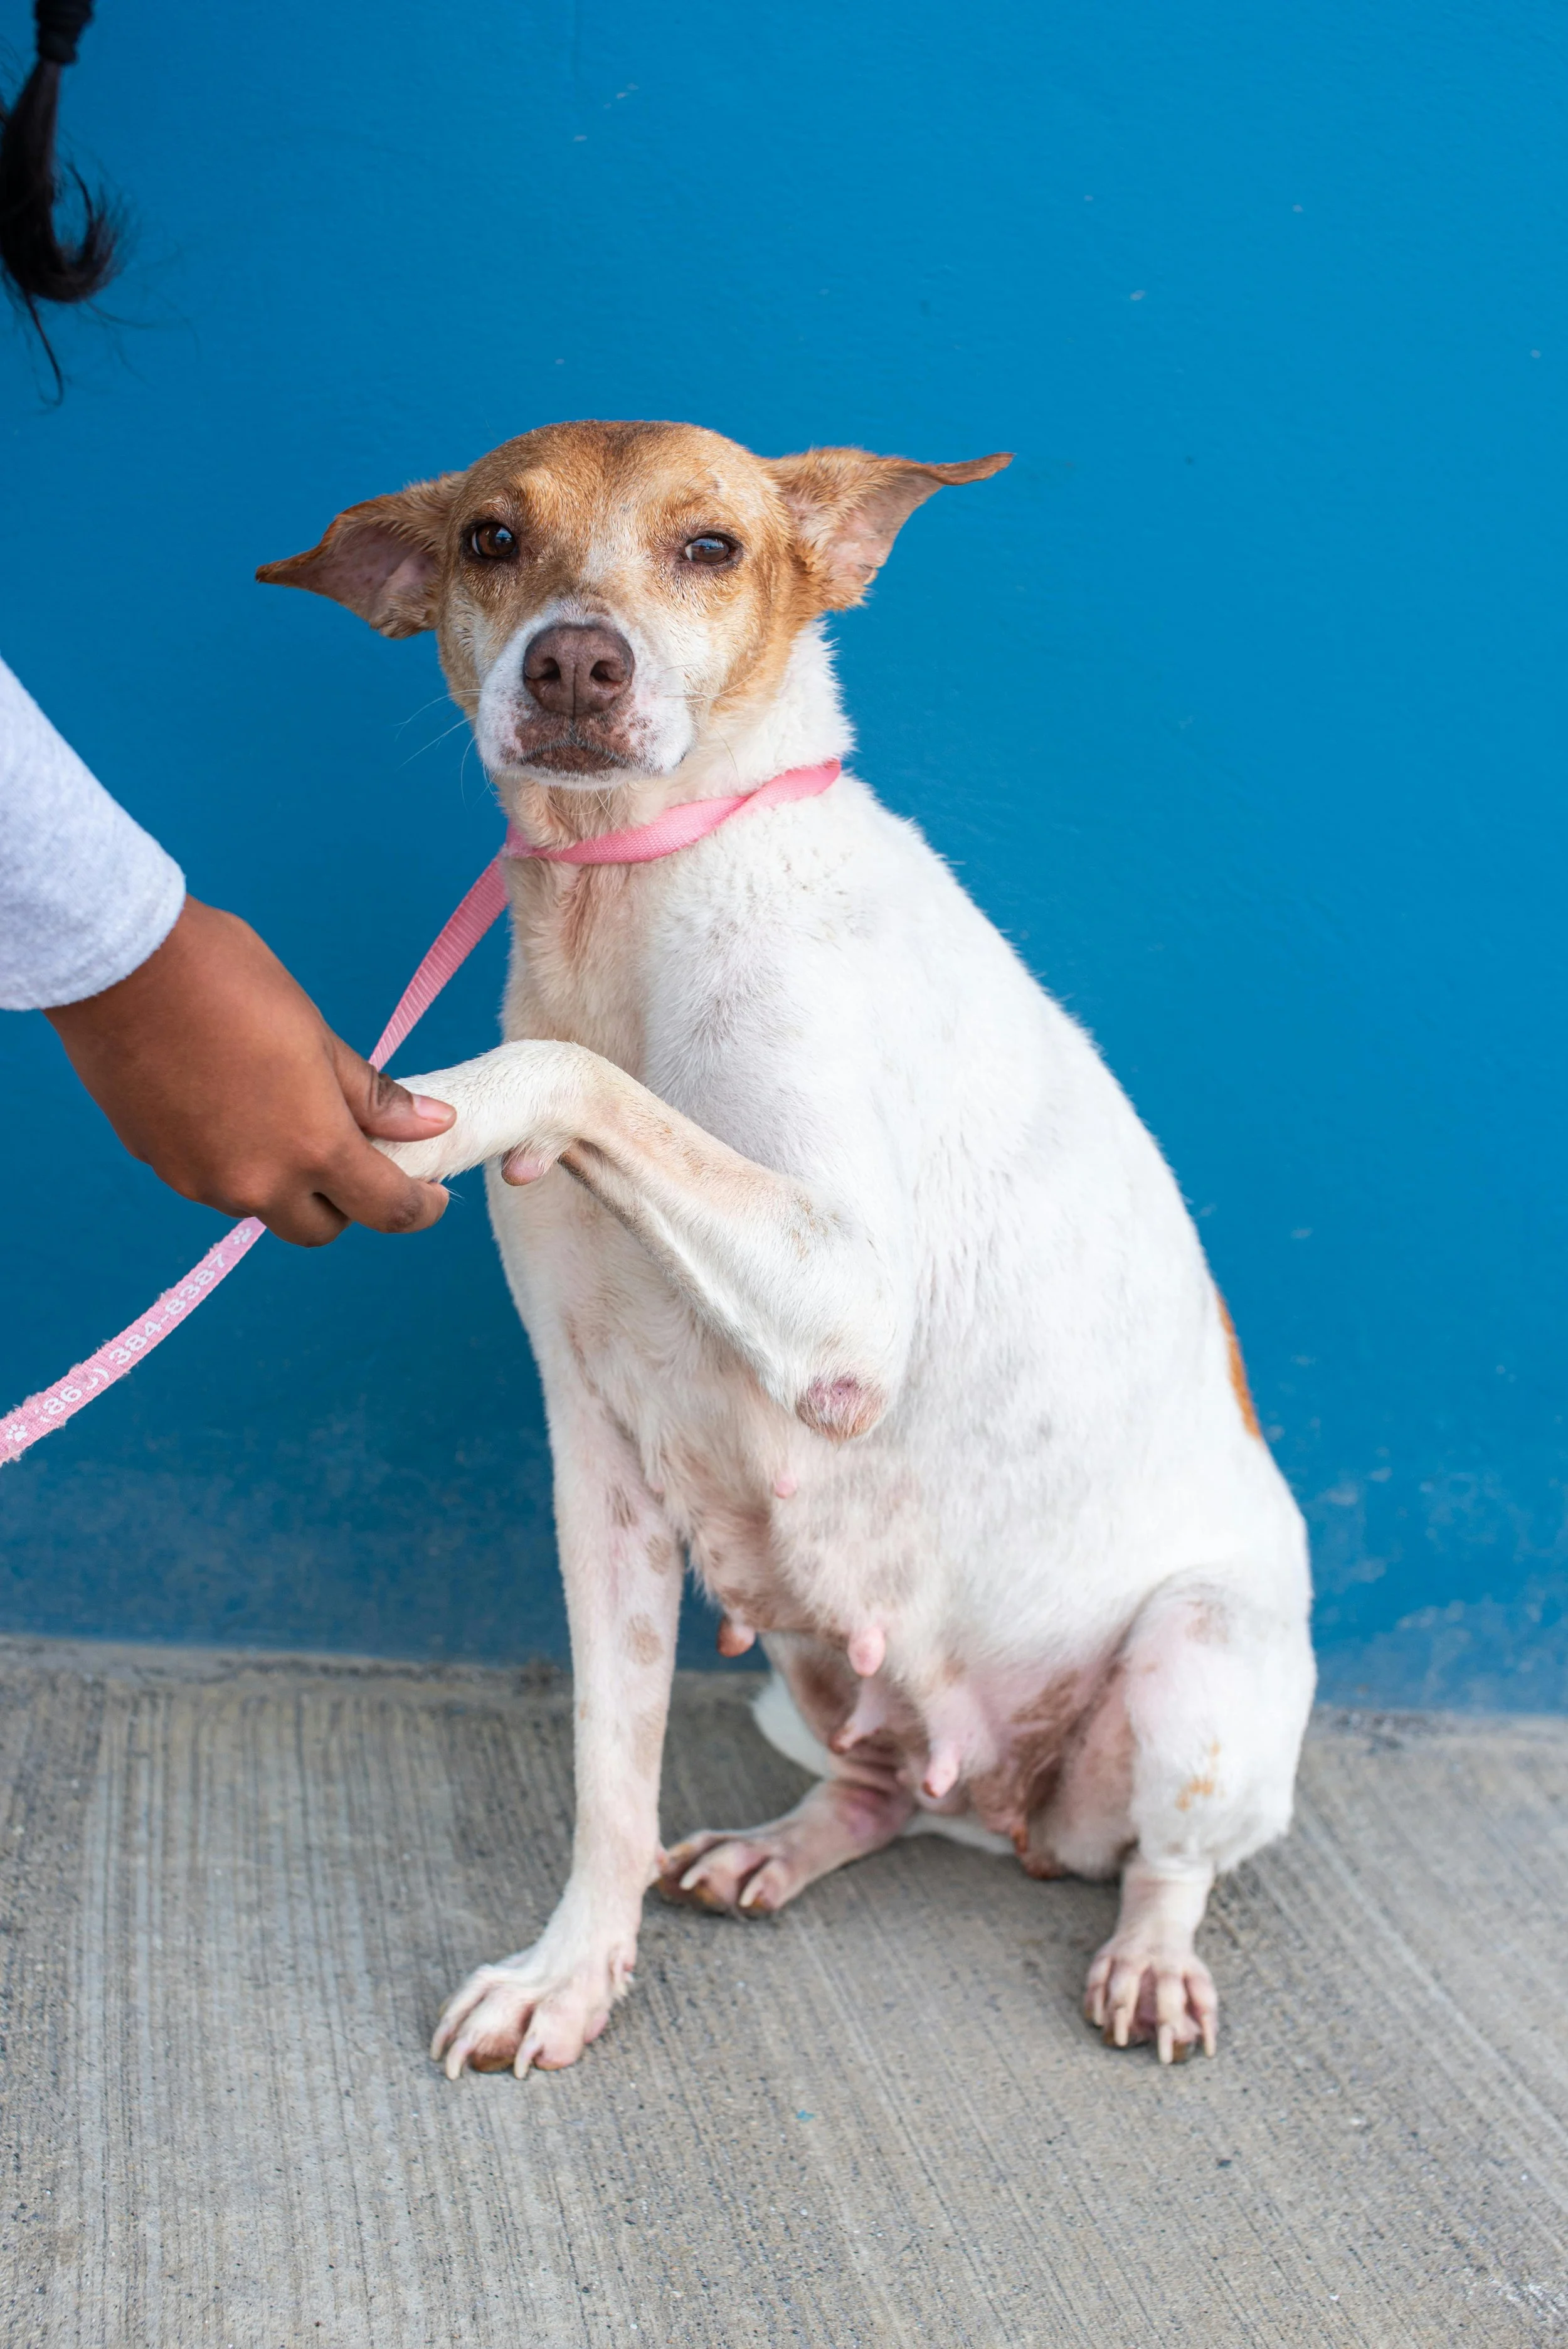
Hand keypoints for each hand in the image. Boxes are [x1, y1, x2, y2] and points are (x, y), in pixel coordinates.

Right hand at [45, 896, 454, 1245]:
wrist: (123, 965)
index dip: (419, 1209)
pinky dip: (234, 1159)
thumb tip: (432, 1124)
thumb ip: (372, 1095)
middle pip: (319, 1227)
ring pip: (261, 1206)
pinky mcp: (158, 1163)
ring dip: (284, 1182)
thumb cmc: (229, 982)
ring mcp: (200, 1180)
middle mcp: (257, 1183)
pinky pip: (212, 1180)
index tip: (431, 1194)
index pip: (385, 1209)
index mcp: (313, 1148)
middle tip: (353, 1152)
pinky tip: (228, 1103)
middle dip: (345, 1203)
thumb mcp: (318, 1034)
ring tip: (281, 1112)